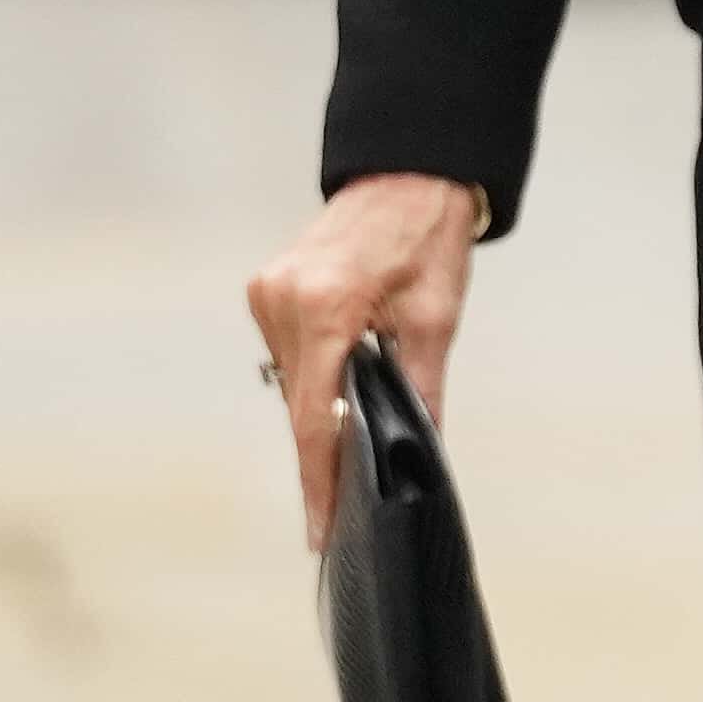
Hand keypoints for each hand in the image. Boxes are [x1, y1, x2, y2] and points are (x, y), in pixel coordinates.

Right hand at [245, 172, 480, 551]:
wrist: (410, 174)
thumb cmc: (428, 238)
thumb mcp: (437, 316)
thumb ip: (421, 388)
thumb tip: (420, 451)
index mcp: (326, 307)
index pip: (313, 417)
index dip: (319, 479)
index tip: (321, 527)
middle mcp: (283, 300)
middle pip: (299, 403)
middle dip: (325, 444)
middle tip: (345, 492)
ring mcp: (268, 292)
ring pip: (291, 381)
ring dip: (319, 403)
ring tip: (357, 411)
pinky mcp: (265, 287)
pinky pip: (288, 352)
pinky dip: (313, 371)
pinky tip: (340, 372)